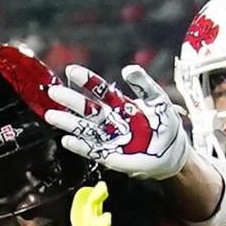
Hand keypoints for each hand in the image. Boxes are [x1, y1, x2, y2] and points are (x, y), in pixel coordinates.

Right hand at [44, 64, 190, 181]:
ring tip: (52, 115)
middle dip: (71, 100)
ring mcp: (110, 138)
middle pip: (87, 109)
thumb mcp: (158, 100)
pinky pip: (93, 150)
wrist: (174, 152)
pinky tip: (67, 140)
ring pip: (85, 129)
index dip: (87, 80)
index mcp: (120, 104)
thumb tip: (129, 69)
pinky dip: (80, 146)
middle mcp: (111, 120)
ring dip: (69, 123)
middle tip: (54, 91)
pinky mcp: (111, 156)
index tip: (72, 71)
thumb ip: (144, 85)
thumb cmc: (165, 125)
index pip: (101, 90)